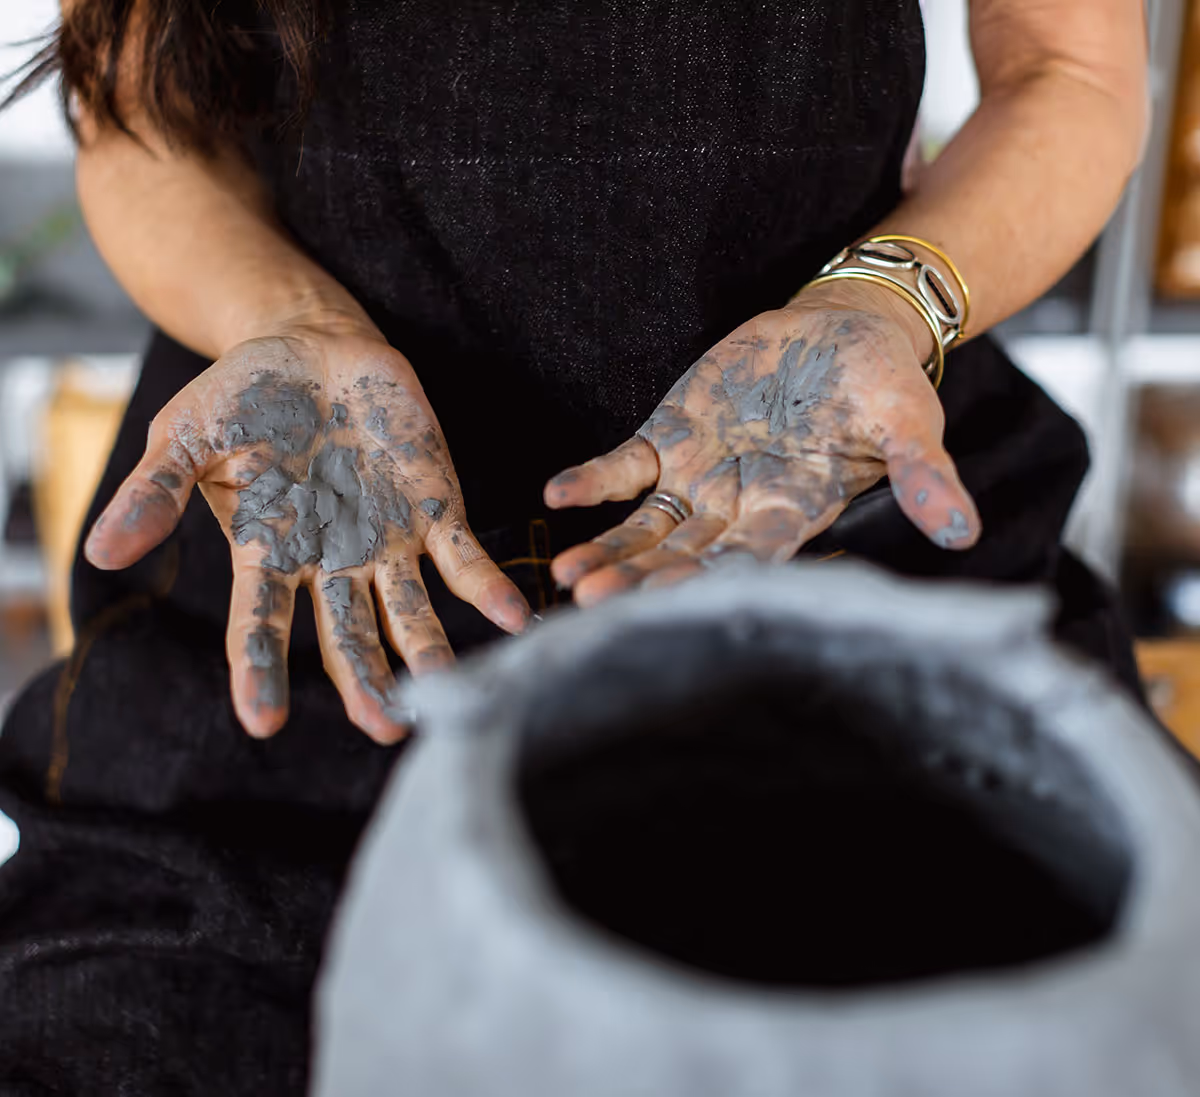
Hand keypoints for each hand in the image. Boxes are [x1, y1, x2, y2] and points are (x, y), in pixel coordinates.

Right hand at [85, 321, 530, 741]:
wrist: (309, 347)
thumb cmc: (242, 396)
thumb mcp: (187, 436)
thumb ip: (154, 492)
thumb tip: (98, 553)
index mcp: (269, 555)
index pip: (259, 625)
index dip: (261, 671)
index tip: (264, 720)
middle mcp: (332, 563)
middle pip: (349, 638)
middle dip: (367, 682)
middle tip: (387, 728)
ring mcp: (388, 542)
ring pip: (411, 612)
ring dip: (431, 651)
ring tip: (451, 690)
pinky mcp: (434, 509)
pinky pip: (465, 558)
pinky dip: (488, 587)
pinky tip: (515, 618)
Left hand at [545, 280, 980, 604]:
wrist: (838, 330)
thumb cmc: (880, 383)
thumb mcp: (909, 424)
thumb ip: (924, 476)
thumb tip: (964, 531)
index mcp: (794, 513)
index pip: (750, 560)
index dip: (712, 581)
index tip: (675, 605)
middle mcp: (739, 508)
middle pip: (684, 557)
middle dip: (642, 581)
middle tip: (596, 604)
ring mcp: (699, 479)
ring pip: (646, 528)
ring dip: (609, 550)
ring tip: (568, 577)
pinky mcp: (670, 441)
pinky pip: (624, 468)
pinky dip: (592, 481)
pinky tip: (557, 496)